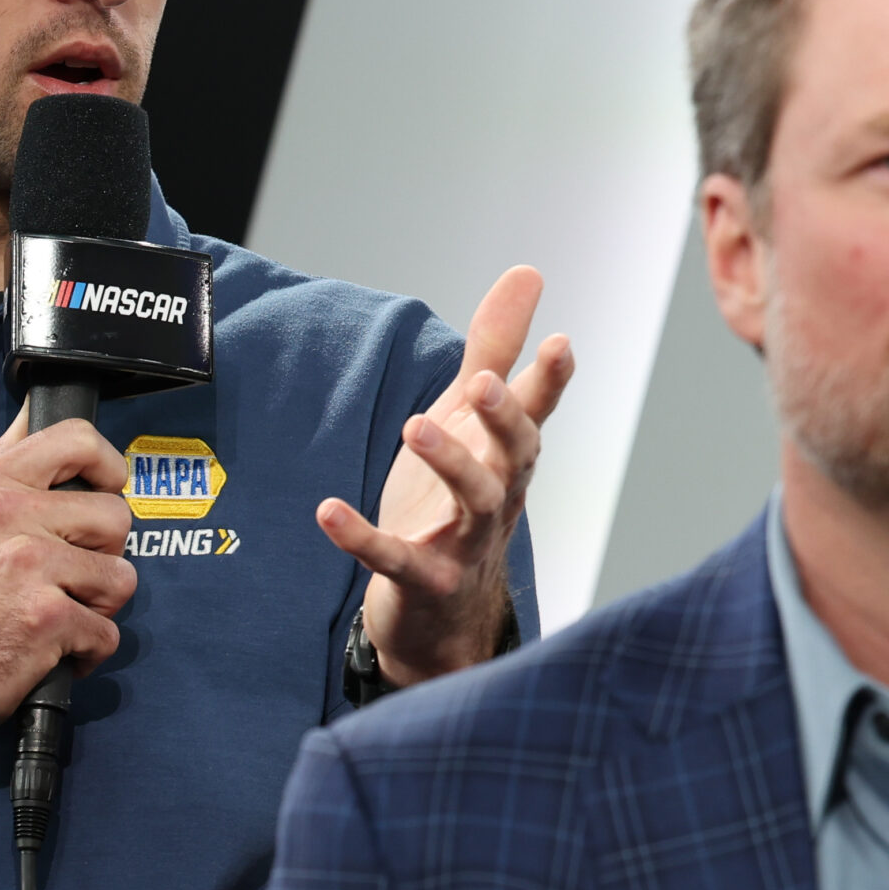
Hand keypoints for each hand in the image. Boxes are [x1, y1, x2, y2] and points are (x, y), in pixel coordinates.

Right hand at [0, 418, 136, 759]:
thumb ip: (3, 469)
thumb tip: (31, 416)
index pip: (79, 440)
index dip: (108, 468)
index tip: (104, 492)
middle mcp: (5, 514)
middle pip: (116, 516)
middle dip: (103, 556)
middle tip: (66, 580)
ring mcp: (26, 565)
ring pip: (121, 578)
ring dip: (97, 608)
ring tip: (55, 617)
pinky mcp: (44, 618)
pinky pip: (106, 633)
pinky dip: (85, 652)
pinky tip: (48, 652)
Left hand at [318, 266, 572, 685]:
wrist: (443, 616)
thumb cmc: (459, 502)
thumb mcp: (472, 420)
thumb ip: (494, 350)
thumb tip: (528, 274)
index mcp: (507, 455)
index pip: (535, 413)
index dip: (550, 381)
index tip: (560, 343)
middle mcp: (497, 497)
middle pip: (514, 456)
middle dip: (504, 419)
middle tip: (484, 383)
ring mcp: (465, 544)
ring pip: (472, 504)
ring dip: (449, 464)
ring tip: (415, 426)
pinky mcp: (424, 580)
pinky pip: (395, 559)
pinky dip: (362, 538)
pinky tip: (328, 512)